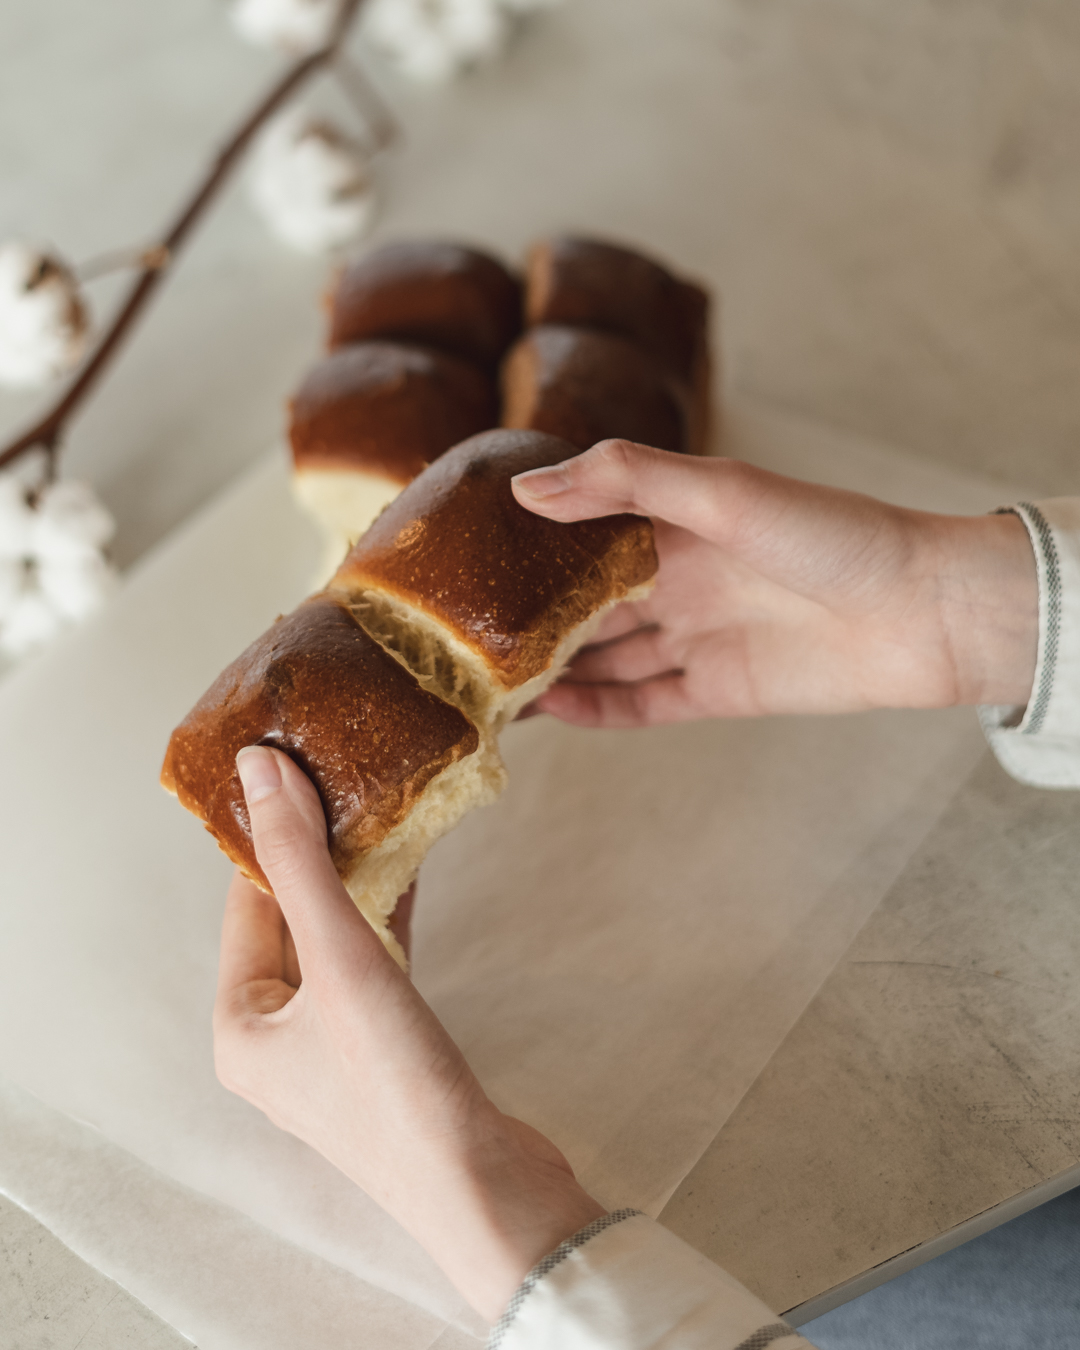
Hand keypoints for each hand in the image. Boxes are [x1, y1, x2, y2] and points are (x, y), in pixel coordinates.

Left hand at [214, 745, 604, 1322]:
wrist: (484, 1188)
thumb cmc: (395, 1083)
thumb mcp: (340, 958)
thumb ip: (300, 861)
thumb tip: (257, 768)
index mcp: (239, 1025)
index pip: (247, 903)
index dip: (273, 832)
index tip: (302, 766)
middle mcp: (275, 1039)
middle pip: (292, 920)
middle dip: (321, 853)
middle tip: (348, 779)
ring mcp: (330, 1050)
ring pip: (337, 941)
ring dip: (358, 883)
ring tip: (383, 813)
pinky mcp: (384, 1054)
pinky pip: (373, 967)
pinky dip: (388, 921)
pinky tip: (412, 875)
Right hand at [512, 440, 1038, 725]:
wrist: (922, 612)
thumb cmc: (832, 535)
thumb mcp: (724, 489)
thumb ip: (627, 480)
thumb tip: (524, 488)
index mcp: (674, 525)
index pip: (581, 536)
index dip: (525, 547)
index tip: (464, 559)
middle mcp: (678, 582)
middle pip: (584, 606)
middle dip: (526, 620)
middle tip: (457, 639)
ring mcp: (696, 639)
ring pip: (605, 659)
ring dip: (552, 672)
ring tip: (486, 686)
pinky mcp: (719, 692)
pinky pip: (645, 704)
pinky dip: (598, 710)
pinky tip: (550, 713)